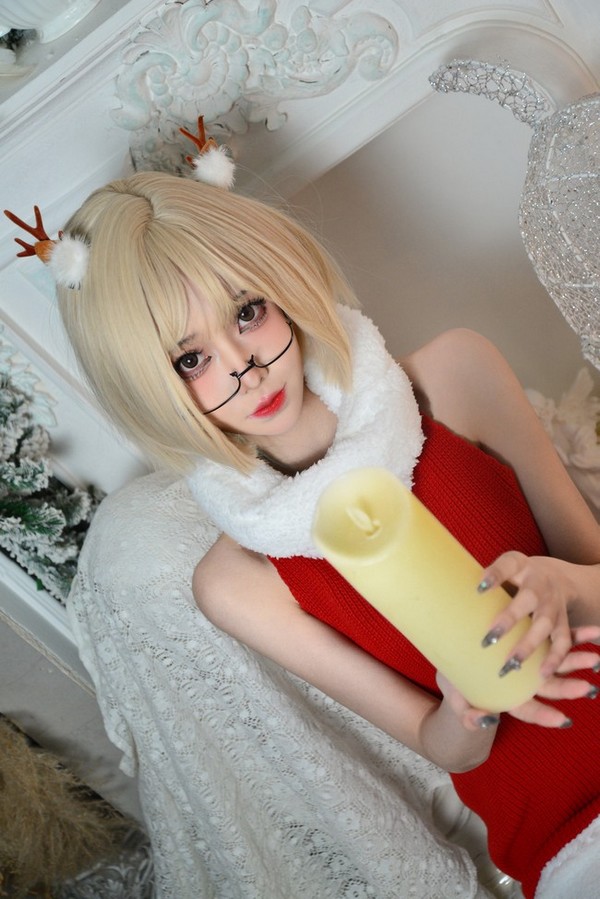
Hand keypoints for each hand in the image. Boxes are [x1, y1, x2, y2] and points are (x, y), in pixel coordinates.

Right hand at [437, 626, 599, 730]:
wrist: (456, 654)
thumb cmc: (455, 681)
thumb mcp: (456, 697)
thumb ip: (468, 713)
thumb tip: (486, 719)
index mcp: (508, 698)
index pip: (528, 710)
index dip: (544, 715)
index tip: (563, 720)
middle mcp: (525, 681)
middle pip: (549, 686)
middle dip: (569, 687)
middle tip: (587, 688)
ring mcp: (533, 660)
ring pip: (559, 661)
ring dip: (578, 660)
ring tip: (595, 659)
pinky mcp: (536, 639)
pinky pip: (559, 637)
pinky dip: (578, 635)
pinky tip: (595, 632)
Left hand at [478, 552, 599, 678]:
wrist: (556, 578)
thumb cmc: (517, 577)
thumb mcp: (503, 570)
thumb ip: (484, 581)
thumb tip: (449, 598)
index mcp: (520, 566)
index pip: (507, 566)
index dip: (494, 576)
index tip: (478, 589)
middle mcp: (540, 584)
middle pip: (528, 599)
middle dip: (510, 619)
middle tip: (489, 639)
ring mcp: (554, 604)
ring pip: (545, 624)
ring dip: (528, 645)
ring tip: (510, 665)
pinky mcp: (563, 622)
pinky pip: (563, 642)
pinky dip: (555, 659)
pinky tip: (541, 674)